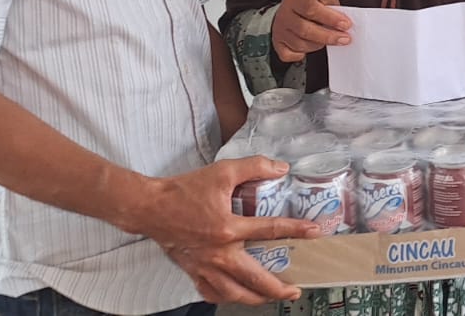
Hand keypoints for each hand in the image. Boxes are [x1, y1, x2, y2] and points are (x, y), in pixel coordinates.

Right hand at [123, 156, 318, 304]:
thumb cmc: (184, 190)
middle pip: (255, 279)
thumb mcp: (222, 172)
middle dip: (278, 288)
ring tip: (270, 298)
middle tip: (294, 290)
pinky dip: (224, 297)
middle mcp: (219, 253)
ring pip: (234, 293)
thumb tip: (280, 168)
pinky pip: (210, 293)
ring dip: (255, 298)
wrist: (150, 207)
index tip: (314, 233)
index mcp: (228, 228)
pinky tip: (234, 295)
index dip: (295, 230)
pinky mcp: (193, 271)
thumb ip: (254, 167)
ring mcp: (205, 266)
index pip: (270, 230)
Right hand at [272, 0, 348, 62]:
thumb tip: (343, 18)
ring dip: (319, 44)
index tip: (346, 25)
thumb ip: (331, 4)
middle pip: (305, 30)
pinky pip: (290, 55)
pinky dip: (302, 54)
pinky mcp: (278, 45)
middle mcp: (284, 15)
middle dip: (328, 36)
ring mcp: (279, 31)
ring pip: (300, 44)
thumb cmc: (305, 4)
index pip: (312, 9)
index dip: (330, 18)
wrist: (285, 11)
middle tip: (344, 39)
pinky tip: (310, 46)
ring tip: (329, 40)